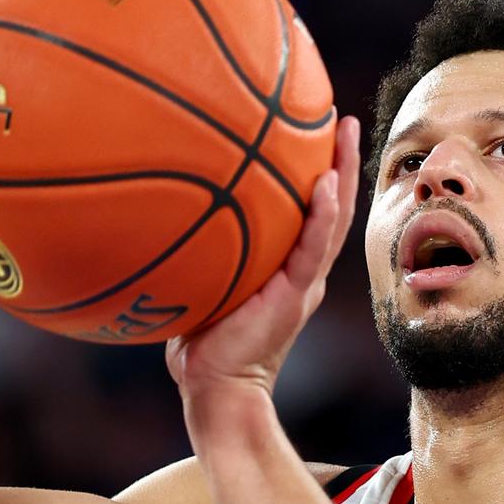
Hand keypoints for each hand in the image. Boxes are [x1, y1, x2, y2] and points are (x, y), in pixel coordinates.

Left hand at [166, 115, 359, 402]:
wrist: (215, 386)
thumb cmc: (200, 343)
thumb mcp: (202, 286)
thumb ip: (199, 251)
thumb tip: (158, 207)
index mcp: (286, 269)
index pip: (309, 214)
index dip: (317, 174)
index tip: (314, 132)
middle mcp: (301, 272)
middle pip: (331, 208)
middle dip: (339, 160)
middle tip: (340, 117)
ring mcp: (303, 283)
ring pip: (334, 221)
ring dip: (343, 174)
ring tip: (345, 130)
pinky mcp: (296, 295)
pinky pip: (314, 249)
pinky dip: (322, 216)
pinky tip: (327, 182)